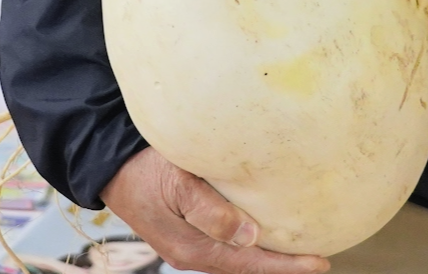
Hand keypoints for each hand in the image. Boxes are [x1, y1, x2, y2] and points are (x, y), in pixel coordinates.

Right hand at [101, 148, 329, 273]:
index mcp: (192, 248)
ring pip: (237, 256)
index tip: (320, 263)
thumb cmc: (143, 168)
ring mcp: (189, 242)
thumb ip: (211, 211)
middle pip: (247, 265)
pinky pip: (226, 243)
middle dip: (282, 265)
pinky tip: (264, 230)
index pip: (250, 264)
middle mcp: (192, 252)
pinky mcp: (186, 229)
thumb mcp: (177, 184)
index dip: (285, 266)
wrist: (108, 164)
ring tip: (299, 248)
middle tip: (320, 259)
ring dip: (267, 254)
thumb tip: (250, 236)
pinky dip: (250, 242)